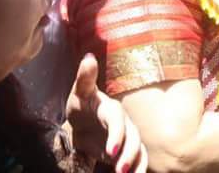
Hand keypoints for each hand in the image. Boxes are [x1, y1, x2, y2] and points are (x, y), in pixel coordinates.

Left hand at [64, 54, 147, 172]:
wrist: (85, 120)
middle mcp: (124, 122)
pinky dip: (138, 167)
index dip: (116, 134)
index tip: (110, 150)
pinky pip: (138, 158)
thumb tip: (88, 58)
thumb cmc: (82, 104)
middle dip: (128, 154)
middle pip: (133, 137)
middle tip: (120, 170)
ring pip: (139, 149)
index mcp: (111, 109)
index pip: (117, 120)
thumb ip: (84, 78)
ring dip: (137, 163)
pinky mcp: (127, 149)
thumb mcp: (79, 92)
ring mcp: (128, 136)